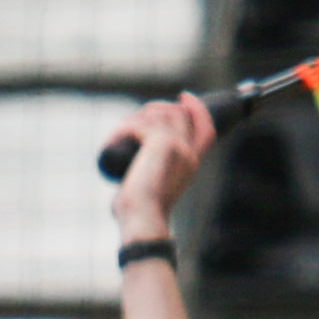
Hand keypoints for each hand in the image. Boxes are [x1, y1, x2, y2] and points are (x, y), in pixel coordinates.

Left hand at [107, 93, 213, 242]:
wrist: (142, 221)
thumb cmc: (140, 216)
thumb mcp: (153, 191)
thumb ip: (149, 182)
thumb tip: (127, 181)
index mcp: (192, 164)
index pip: (206, 127)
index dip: (197, 108)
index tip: (183, 97)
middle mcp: (188, 152)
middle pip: (180, 113)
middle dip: (158, 108)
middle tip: (135, 119)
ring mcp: (177, 146)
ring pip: (160, 114)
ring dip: (137, 117)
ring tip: (121, 130)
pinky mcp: (160, 143)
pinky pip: (139, 124)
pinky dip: (123, 129)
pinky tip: (112, 138)